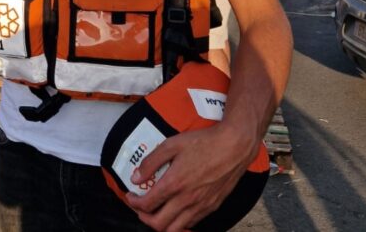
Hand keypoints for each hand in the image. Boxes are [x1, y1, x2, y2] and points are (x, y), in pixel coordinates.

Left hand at [124, 125, 255, 231]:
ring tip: (155, 212)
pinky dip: (178, 222)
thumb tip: (136, 178)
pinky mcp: (212, 207)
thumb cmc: (204, 142)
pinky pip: (191, 224)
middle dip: (143, 217)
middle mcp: (187, 199)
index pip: (147, 204)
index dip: (134, 203)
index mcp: (174, 184)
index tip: (131, 196)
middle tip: (139, 207)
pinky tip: (175, 210)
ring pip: (175, 229)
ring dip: (161, 224)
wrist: (234, 146)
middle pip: (158, 224)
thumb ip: (151, 162)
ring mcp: (201, 206)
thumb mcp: (171, 145)